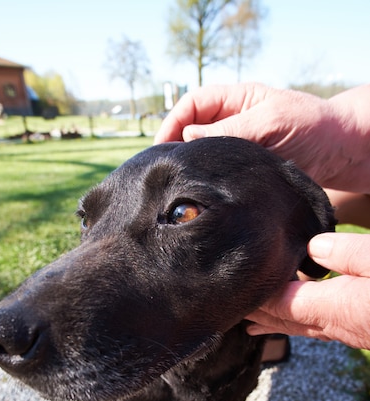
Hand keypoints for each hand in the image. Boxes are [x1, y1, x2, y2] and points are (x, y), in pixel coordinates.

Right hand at [155, 83, 369, 191]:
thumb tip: (188, 138)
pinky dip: (207, 187)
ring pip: (202, 159)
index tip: (161, 149)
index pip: (190, 106)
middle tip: (164, 175)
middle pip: (190, 133)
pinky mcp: (242, 173)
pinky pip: (217, 177)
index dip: (171, 124)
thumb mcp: (270, 121)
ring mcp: (235, 150)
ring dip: (191, 171)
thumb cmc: (311, 127)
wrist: (340, 153)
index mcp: (233, 102)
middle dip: (175, 151)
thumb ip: (230, 128)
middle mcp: (230, 124)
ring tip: (178, 190)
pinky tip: (201, 199)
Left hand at [246, 233, 369, 349]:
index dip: (258, 297)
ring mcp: (350, 332)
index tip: (236, 288)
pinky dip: (299, 323)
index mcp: (336, 307)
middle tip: (233, 309)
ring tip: (255, 322)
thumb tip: (313, 246)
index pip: (282, 304)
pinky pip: (319, 329)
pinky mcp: (361, 332)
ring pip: (302, 328)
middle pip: (285, 322)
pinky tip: (301, 319)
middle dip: (258, 315)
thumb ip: (347, 253)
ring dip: (276, 323)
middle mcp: (338, 326)